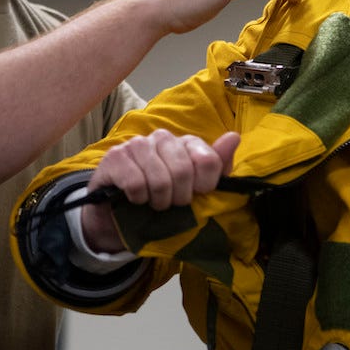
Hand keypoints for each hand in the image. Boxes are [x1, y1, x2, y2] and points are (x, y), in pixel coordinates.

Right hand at [79, 129, 239, 251]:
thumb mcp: (196, 187)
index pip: (208, 161)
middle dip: (179, 198)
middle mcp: (163, 137)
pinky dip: (138, 199)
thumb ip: (217, 165)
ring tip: (154, 202)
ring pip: (160, 180)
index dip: (205, 186)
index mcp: (186, 143)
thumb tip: (234, 137)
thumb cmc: (164, 197)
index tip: (196, 195)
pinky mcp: (115, 156)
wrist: (121, 212)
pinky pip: (136, 183)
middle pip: (183, 171)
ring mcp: (137, 144)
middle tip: (171, 204)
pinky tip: (135, 198)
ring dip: (158, 201)